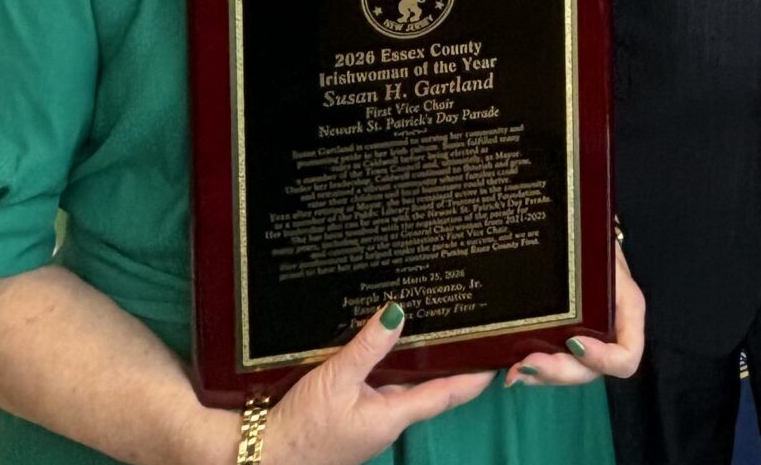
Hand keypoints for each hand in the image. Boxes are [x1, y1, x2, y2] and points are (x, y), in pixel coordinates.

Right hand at [263, 303, 494, 464]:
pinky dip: (383, 369)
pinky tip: (381, 347)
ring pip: (398, 387)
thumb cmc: (301, 428)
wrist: (262, 459)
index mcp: (393, 415)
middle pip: (424, 387)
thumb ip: (367, 347)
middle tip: (462, 327)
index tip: (498, 359)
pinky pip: (374, 391)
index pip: (446, 394)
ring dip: (410, 362)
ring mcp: (369, 423)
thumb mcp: (334, 380)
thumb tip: (398, 312)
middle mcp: (387, 421)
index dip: (472, 377)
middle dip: (442, 361)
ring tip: (427, 325)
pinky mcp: (350, 421)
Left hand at [504, 243, 646, 386]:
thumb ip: (596, 255)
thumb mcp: (602, 246)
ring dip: (542, 376)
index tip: (574, 343)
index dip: (603, 358)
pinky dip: (535, 370)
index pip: (627, 356)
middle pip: (591, 372)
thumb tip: (580, 261)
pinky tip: (512, 367)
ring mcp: (587, 341)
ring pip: (570, 373)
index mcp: (627, 313)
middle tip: (528, 362)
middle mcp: (609, 334)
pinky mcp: (565, 340)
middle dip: (559, 372)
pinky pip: (555, 364)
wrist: (584, 233)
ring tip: (514, 372)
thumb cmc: (595, 238)